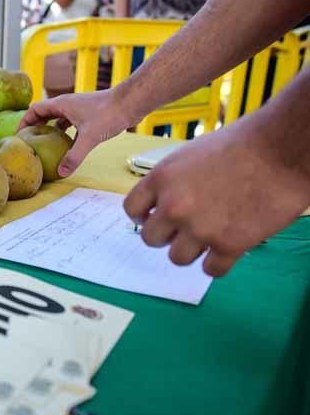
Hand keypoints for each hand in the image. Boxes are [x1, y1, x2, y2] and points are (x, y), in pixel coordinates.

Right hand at [19, 89, 135, 175]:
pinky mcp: (88, 114)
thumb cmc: (109, 114)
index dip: (24, 121)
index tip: (19, 135)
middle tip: (29, 142)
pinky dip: (65, 131)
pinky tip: (67, 144)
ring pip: (58, 118)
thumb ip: (74, 156)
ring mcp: (78, 108)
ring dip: (50, 129)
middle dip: (35, 126)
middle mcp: (67, 104)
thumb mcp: (89, 138)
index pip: (35, 110)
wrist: (130, 103)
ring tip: (45, 144)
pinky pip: (70, 122)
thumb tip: (61, 172)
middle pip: (44, 113)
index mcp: (61, 104)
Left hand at [123, 119, 309, 276]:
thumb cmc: (241, 144)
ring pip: (177, 258)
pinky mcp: (229, 245)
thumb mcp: (191, 155)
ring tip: (210, 235)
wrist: (283, 150)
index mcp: (161, 179)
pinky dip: (219, 263)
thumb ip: (172, 182)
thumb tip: (162, 204)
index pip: (132, 210)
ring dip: (192, 250)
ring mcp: (200, 228)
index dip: (144, 216)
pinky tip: (229, 247)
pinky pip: (211, 270)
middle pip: (151, 238)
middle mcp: (174, 206)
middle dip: (167, 235)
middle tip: (187, 227)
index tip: (156, 217)